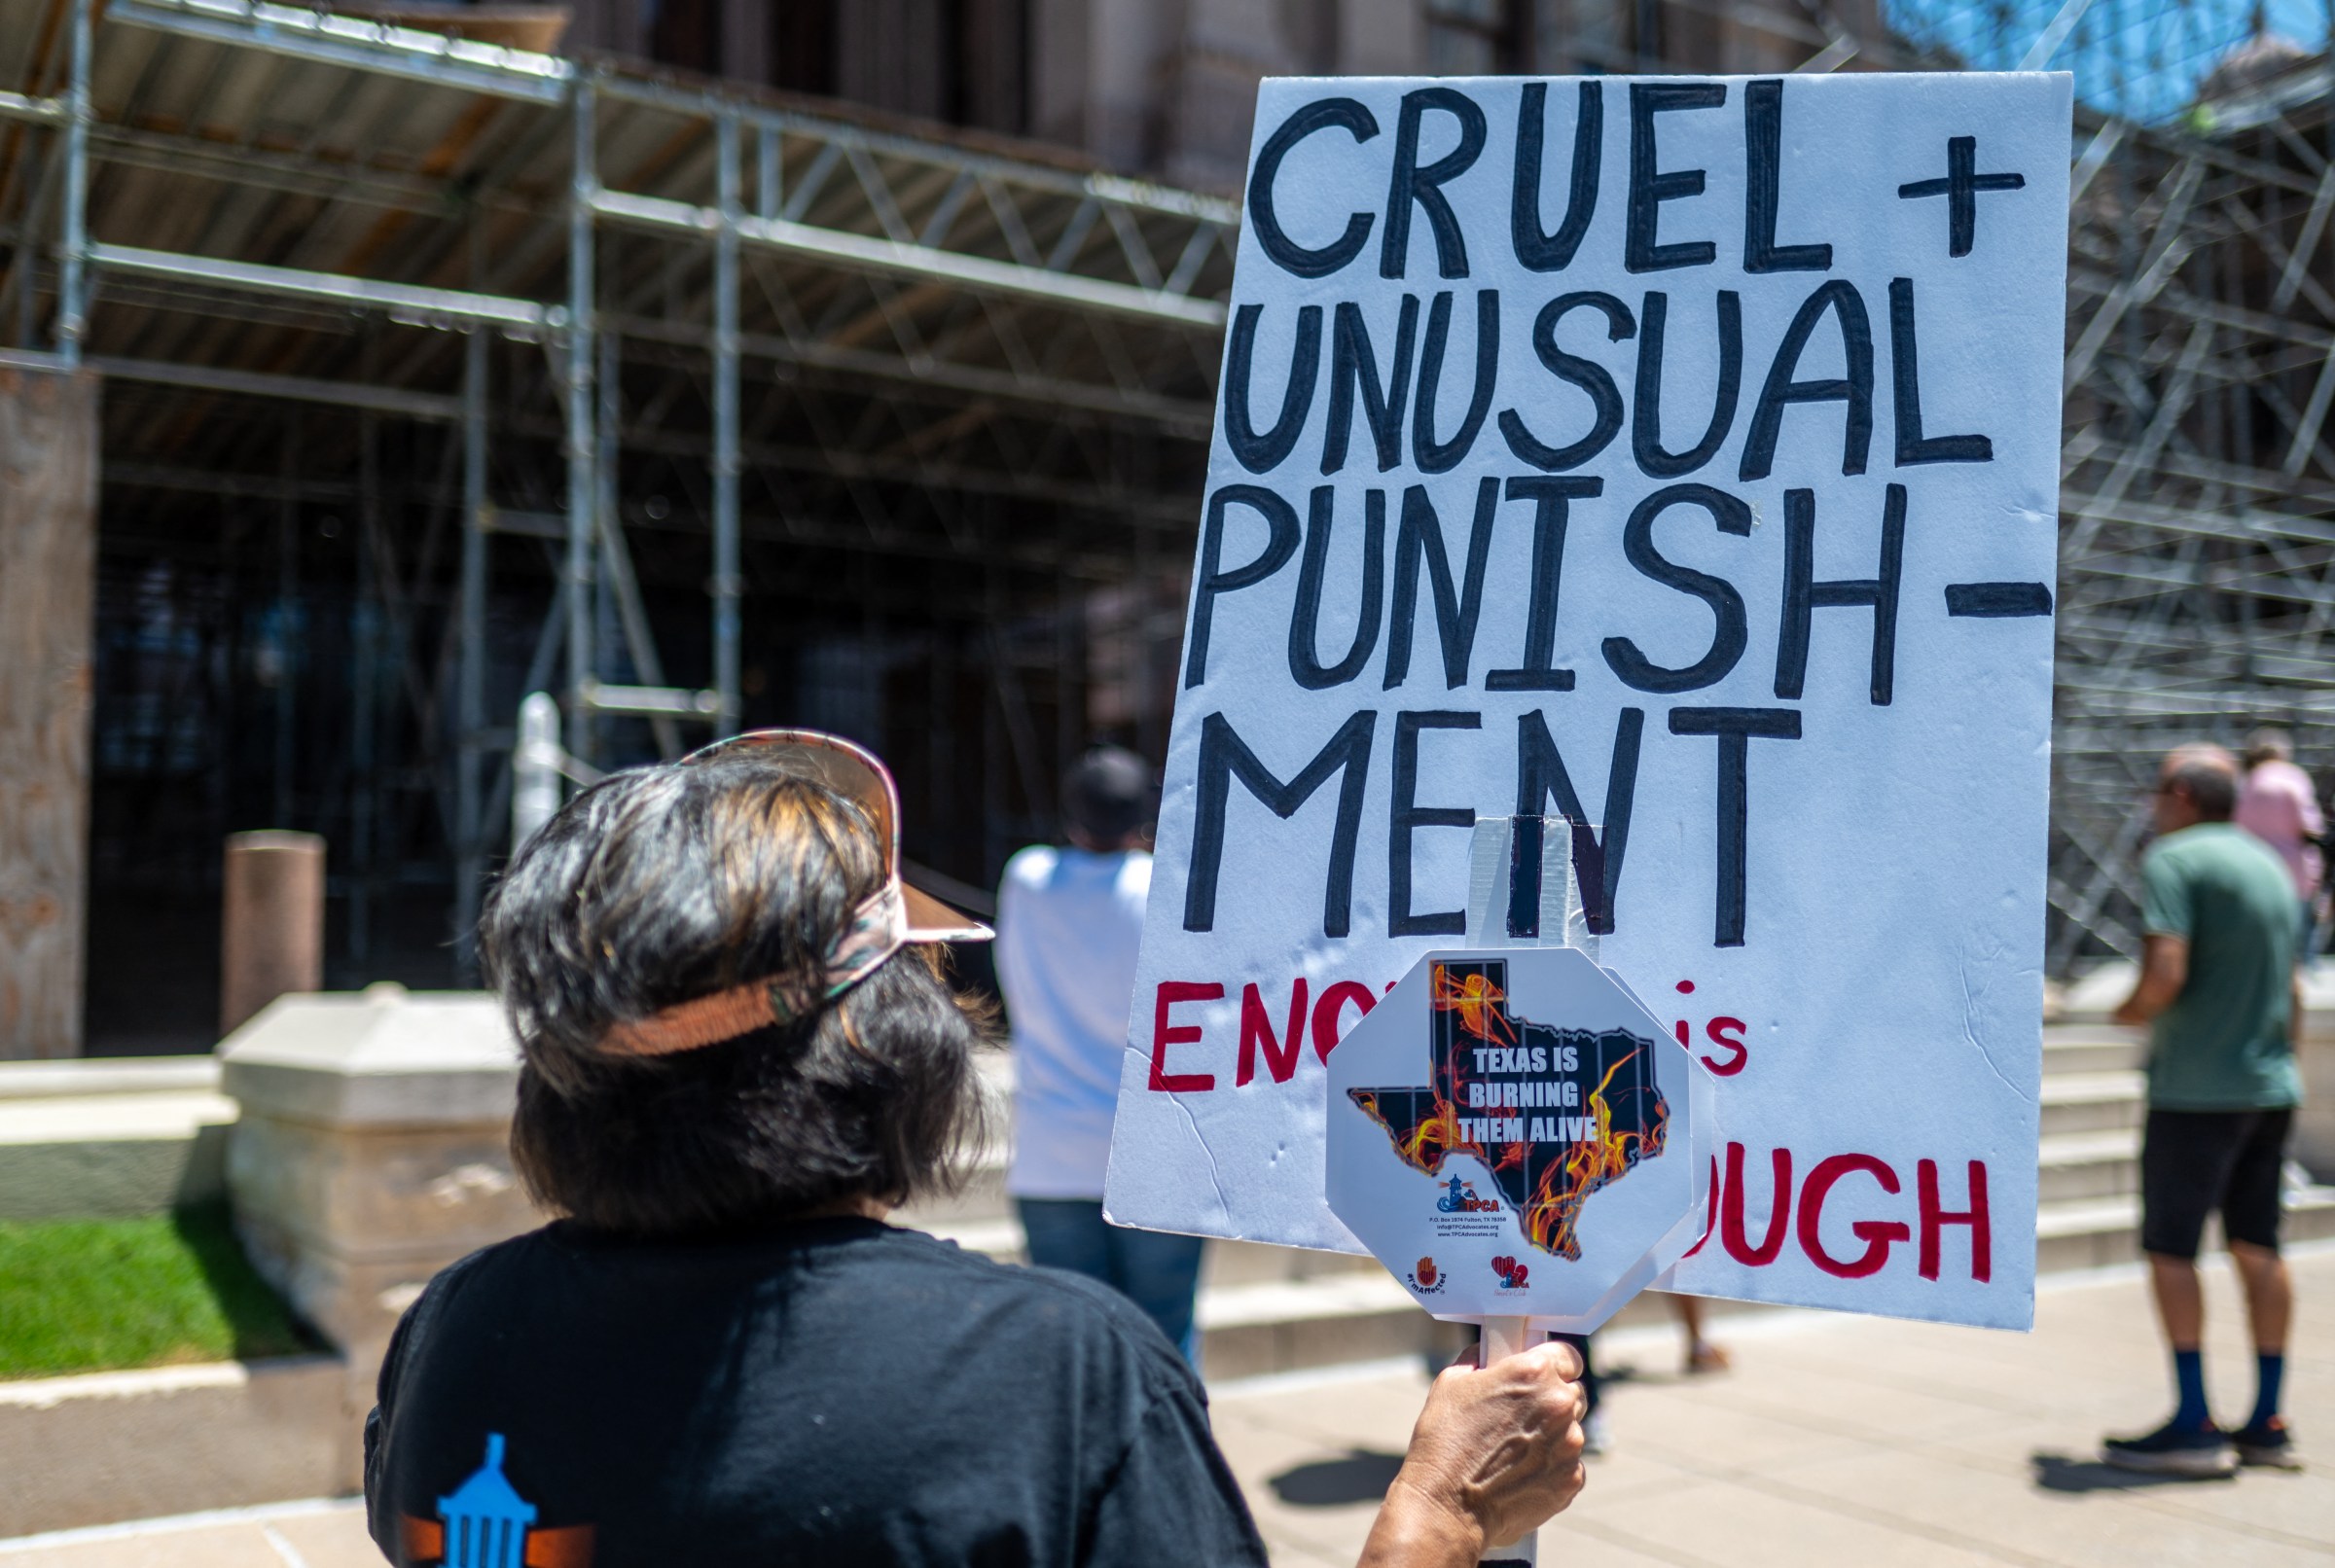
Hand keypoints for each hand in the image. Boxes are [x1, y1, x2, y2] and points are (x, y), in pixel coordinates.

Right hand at [1358, 1339, 1586, 1566]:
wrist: (1447, 1506)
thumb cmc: (1443, 1441)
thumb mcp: (1452, 1382)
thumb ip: (1482, 1361)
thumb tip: (1490, 1355)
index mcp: (1533, 1372)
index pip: (1566, 1355)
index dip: (1553, 1365)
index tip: (1543, 1376)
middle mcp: (1559, 1404)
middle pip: (1572, 1393)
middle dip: (1551, 1401)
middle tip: (1521, 1416)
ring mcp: (1570, 1445)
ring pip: (1572, 1431)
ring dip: (1553, 1435)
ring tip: (1514, 1451)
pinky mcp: (1572, 1479)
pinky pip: (1569, 1464)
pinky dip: (1551, 1467)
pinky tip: (1520, 1473)